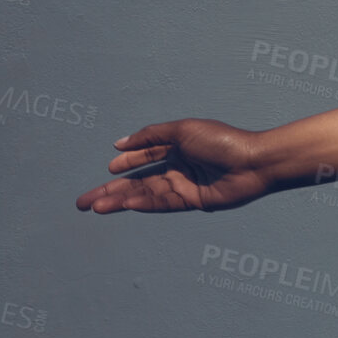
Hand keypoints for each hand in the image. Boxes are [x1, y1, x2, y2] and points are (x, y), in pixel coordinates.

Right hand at [77, 120, 273, 212]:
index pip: (146, 156)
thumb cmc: (222, 141)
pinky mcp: (193, 201)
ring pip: (146, 194)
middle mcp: (180, 166)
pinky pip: (162, 204)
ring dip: (120, 200)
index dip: (128, 162)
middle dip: (111, 190)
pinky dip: (142, 204)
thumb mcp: (183, 130)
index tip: (110, 166)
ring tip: (95, 207)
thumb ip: (151, 136)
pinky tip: (124, 204)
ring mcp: (186, 185)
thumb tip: (119, 144)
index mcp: (179, 146)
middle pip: (139, 181)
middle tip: (84, 202)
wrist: (253, 162)